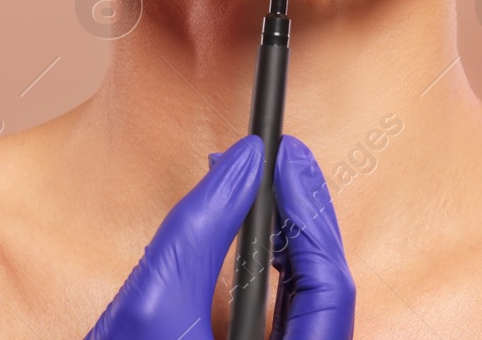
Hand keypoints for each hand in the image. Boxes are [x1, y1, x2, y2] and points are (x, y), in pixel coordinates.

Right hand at [82, 133, 355, 339]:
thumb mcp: (153, 302)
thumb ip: (202, 226)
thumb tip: (244, 164)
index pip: (329, 289)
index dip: (312, 216)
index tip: (288, 161)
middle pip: (325, 294)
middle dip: (304, 220)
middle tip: (284, 163)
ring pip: (307, 307)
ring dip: (291, 243)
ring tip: (269, 189)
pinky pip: (284, 320)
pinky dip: (274, 274)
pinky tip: (258, 238)